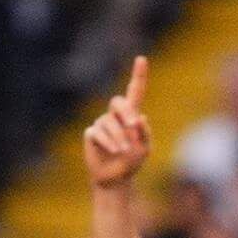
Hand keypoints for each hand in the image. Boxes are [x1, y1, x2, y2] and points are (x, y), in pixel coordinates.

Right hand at [83, 55, 152, 189]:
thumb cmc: (132, 162)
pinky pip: (97, 133)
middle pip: (118, 102)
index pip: (135, 91)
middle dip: (125, 112)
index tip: (142, 59)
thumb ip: (145, 133)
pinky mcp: (92, 134)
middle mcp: (115, 116)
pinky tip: (113, 151)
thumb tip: (141, 116)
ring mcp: (102, 124)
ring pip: (108, 122)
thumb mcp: (144, 149)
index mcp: (131, 116)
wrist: (115, 179)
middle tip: (133, 125)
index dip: (138, 75)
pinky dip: (107, 142)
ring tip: (123, 150)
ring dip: (118, 137)